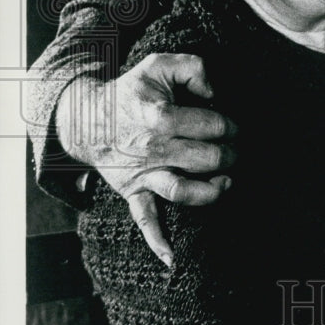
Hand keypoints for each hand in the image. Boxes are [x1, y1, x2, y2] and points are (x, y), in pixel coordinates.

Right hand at [56, 53, 236, 265]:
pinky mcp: (133, 191)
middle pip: (205, 158)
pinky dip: (158, 242)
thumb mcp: (158, 64)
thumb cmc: (132, 91)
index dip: (230, 125)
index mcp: (160, 116)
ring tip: (228, 183)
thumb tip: (215, 92)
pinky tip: (173, 260)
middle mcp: (152, 148)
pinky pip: (145, 220)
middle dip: (230, 154)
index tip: (233, 126)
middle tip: (236, 151)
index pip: (212, 125)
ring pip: (183, 190)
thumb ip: (193, 67)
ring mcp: (143, 173)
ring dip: (212, 191)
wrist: (87, 119)